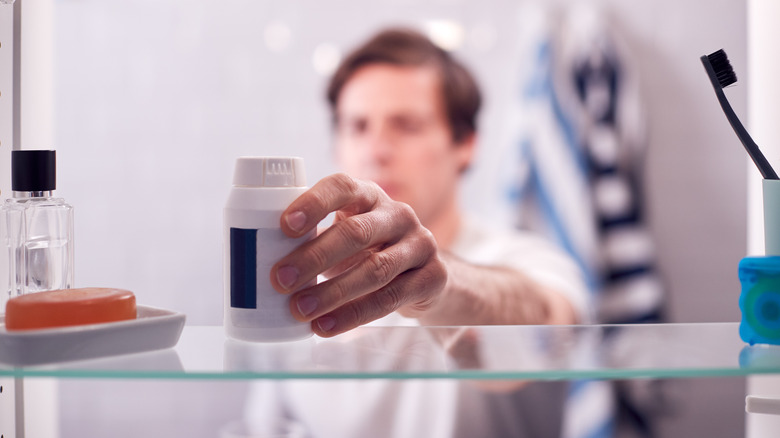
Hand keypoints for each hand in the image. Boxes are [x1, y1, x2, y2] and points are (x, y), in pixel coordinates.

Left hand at [271, 173, 446, 336]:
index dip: (314, 203)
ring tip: (300, 309)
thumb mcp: (347, 235)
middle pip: (356, 232)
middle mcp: (398, 214)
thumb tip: (255, 259)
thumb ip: (313, 238)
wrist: (427, 276)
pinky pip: (391, 298)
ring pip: (374, 270)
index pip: (342, 187)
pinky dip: (354, 315)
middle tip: (279, 279)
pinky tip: (326, 327)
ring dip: (332, 292)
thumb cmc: (369, 252)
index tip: (284, 225)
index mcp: (369, 196)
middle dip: (314, 257)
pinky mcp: (432, 276)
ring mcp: (420, 244)